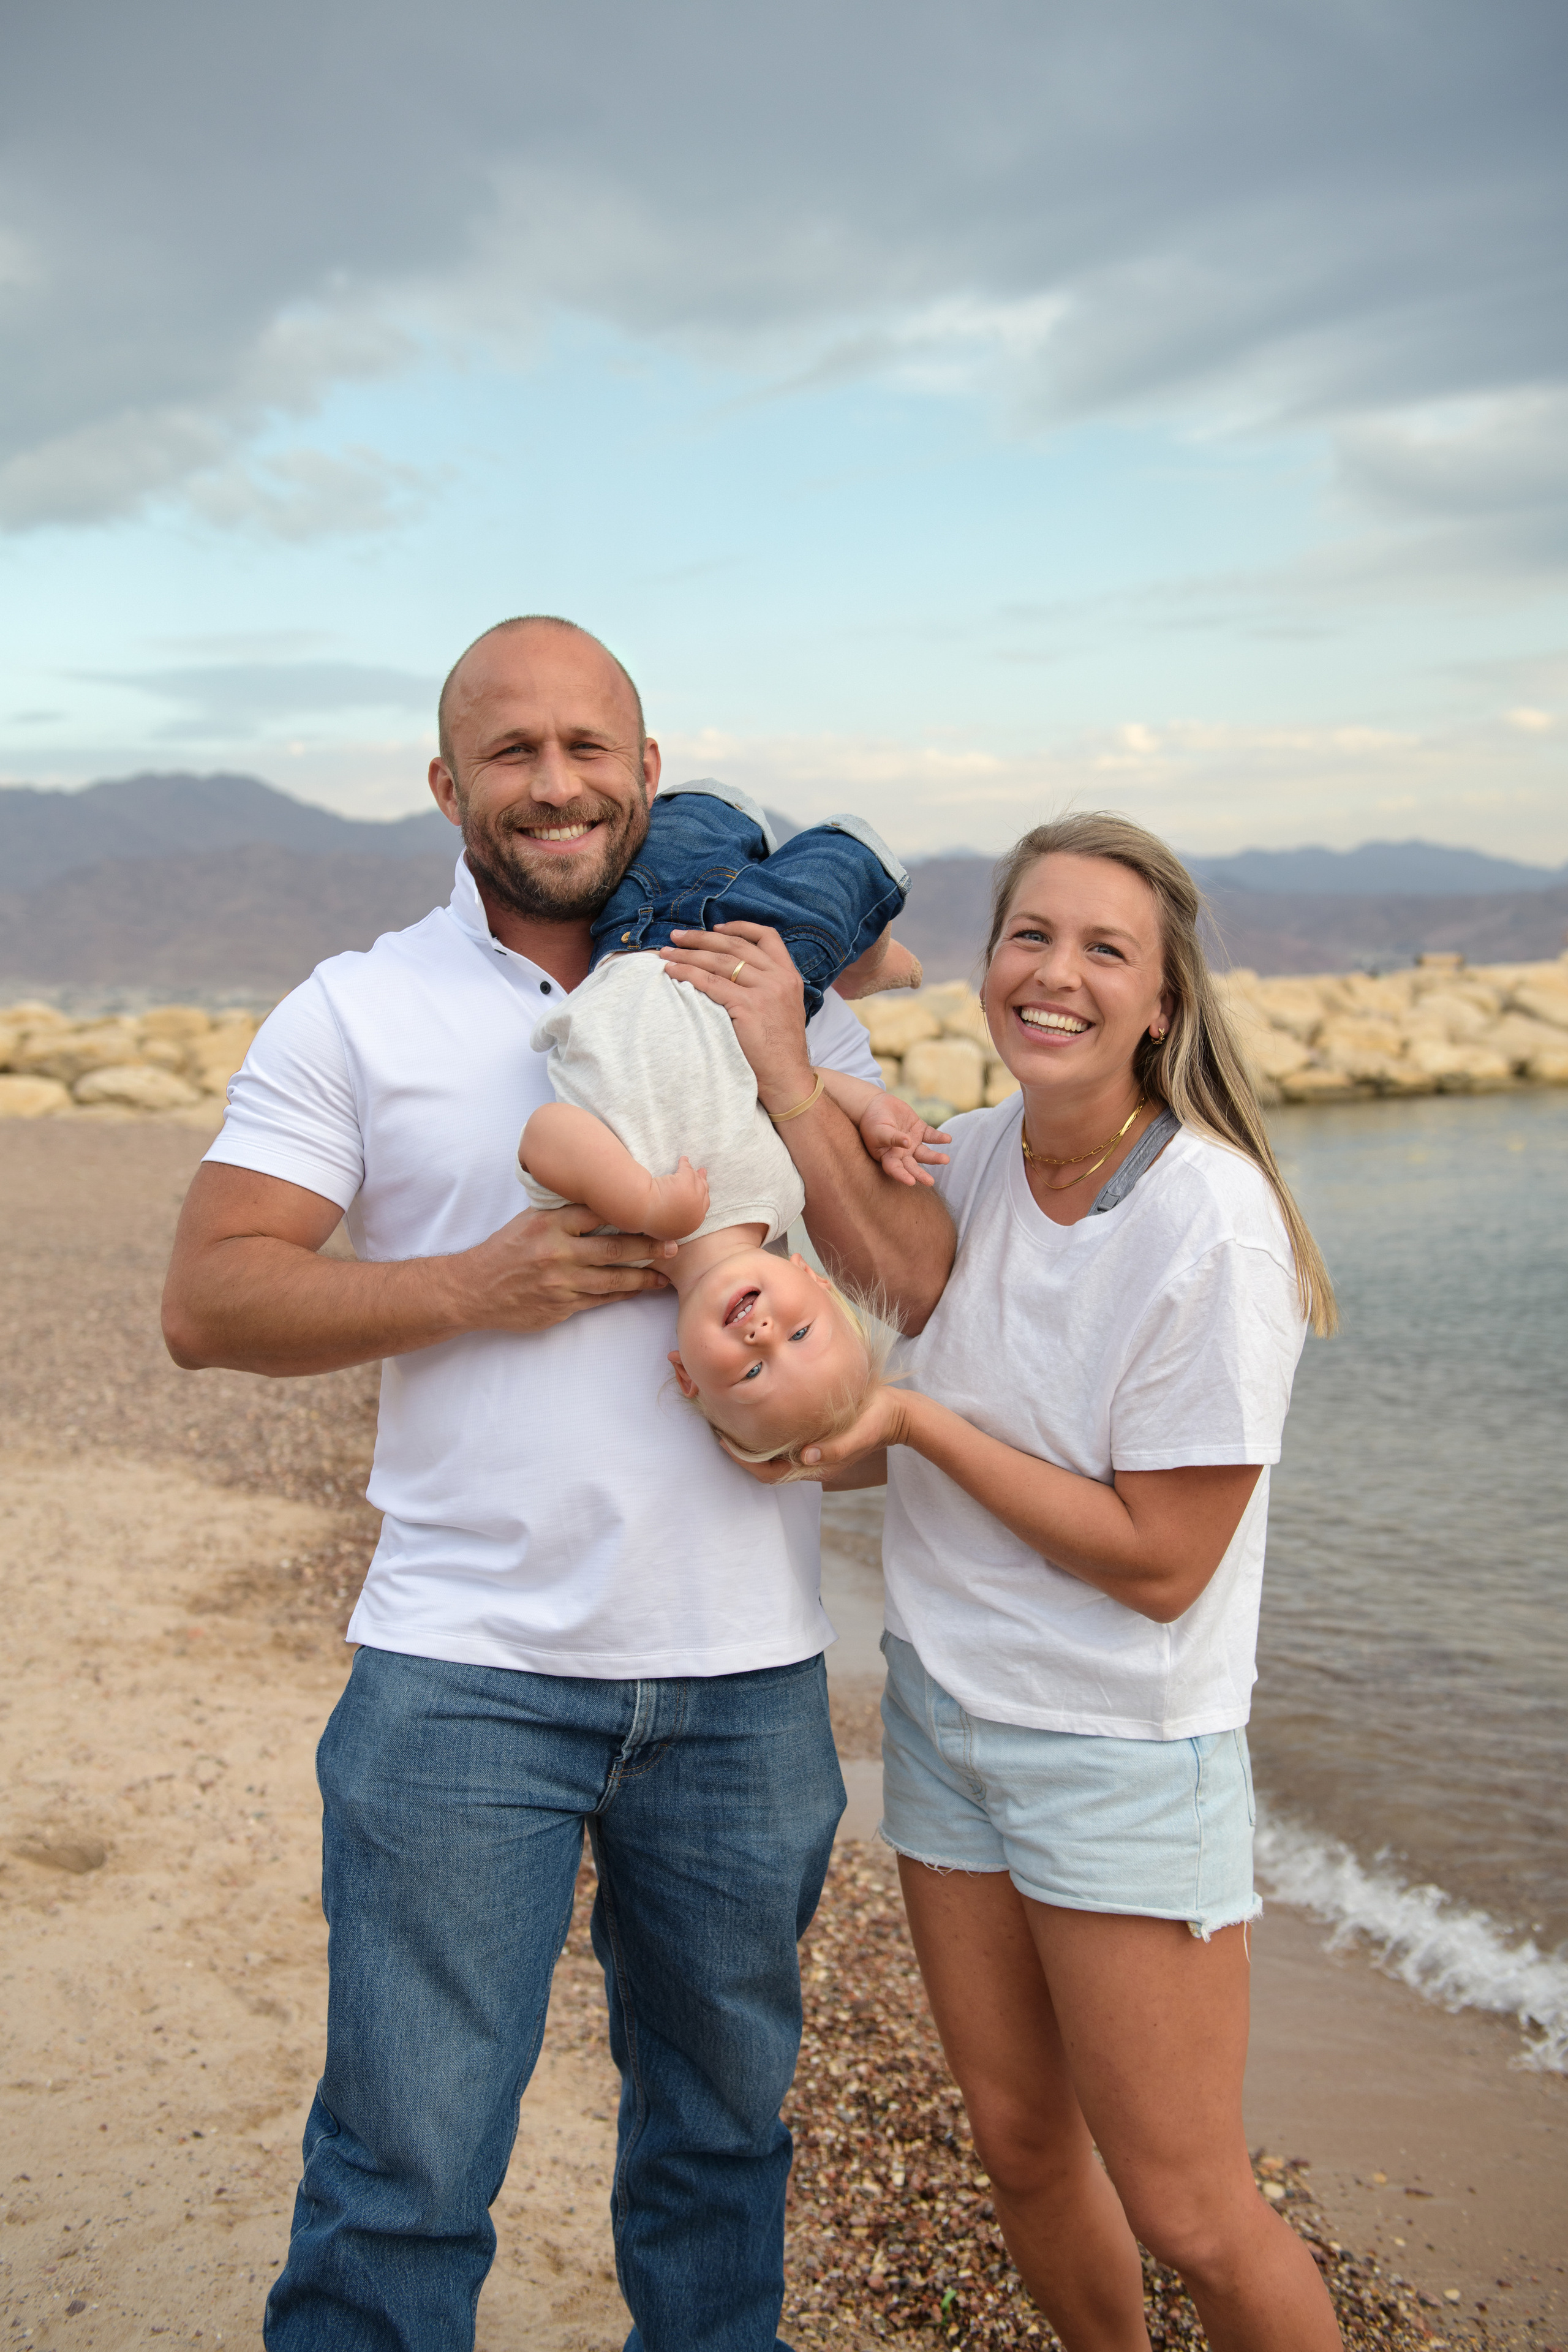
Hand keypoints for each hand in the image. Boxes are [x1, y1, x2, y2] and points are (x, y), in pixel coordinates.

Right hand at [457, 1202, 675, 1333]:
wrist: (473, 1290)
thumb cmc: (505, 1250)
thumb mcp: (529, 1220)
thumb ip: (563, 1212)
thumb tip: (604, 1200)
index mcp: (549, 1224)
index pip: (598, 1212)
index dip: (630, 1212)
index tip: (655, 1211)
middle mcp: (556, 1252)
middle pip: (614, 1247)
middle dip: (649, 1247)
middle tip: (674, 1245)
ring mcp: (560, 1282)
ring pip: (612, 1279)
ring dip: (644, 1277)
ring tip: (666, 1275)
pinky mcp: (560, 1307)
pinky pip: (600, 1300)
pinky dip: (622, 1294)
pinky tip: (640, 1290)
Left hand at [657, 921, 815, 1115]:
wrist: (788, 1079)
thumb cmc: (779, 1051)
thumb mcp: (783, 1009)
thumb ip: (766, 987)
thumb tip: (733, 974)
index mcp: (789, 975)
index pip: (767, 936)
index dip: (739, 927)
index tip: (715, 927)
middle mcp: (779, 978)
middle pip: (735, 946)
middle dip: (701, 938)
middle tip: (676, 936)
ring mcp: (766, 991)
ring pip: (719, 961)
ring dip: (688, 954)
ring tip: (665, 954)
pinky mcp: (748, 1007)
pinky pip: (710, 983)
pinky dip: (688, 974)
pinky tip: (672, 973)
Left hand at [716, 1383, 910, 1481]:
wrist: (896, 1413)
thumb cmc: (877, 1422)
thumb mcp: (860, 1434)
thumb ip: (836, 1448)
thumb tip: (806, 1455)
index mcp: (814, 1466)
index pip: (768, 1473)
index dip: (742, 1461)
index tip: (722, 1440)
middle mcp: (805, 1461)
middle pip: (761, 1464)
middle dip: (736, 1449)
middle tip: (713, 1424)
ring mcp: (807, 1450)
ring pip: (767, 1451)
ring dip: (746, 1439)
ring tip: (725, 1416)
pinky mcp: (810, 1436)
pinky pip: (778, 1438)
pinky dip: (760, 1430)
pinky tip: (751, 1410)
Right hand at [858, 1092, 950, 1186]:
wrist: (876, 1105)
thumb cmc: (872, 1122)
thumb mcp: (879, 1131)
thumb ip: (892, 1138)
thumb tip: (908, 1143)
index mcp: (889, 1157)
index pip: (896, 1170)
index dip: (902, 1176)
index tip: (911, 1182)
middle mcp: (902, 1154)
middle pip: (912, 1166)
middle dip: (921, 1174)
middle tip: (930, 1182)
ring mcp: (913, 1143)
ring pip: (925, 1154)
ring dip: (935, 1158)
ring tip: (945, 1159)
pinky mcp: (920, 1130)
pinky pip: (932, 1136)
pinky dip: (940, 1138)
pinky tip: (947, 1139)